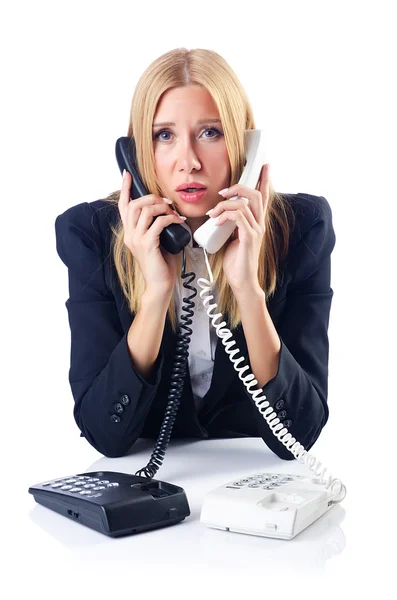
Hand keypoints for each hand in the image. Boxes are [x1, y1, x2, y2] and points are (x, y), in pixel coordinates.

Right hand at [118, 170, 185, 293]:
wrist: (159, 285)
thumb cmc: (161, 264)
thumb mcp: (157, 240)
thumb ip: (156, 226)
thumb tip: (167, 211)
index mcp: (130, 232)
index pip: (123, 206)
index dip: (125, 189)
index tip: (127, 174)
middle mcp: (129, 234)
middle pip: (134, 204)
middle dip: (151, 197)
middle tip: (166, 201)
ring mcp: (136, 240)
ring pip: (145, 211)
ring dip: (162, 207)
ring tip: (173, 212)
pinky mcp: (147, 245)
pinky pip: (158, 223)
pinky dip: (170, 218)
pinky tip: (178, 221)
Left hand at [207, 164, 269, 292]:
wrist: (242, 282)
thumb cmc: (236, 263)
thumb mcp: (232, 238)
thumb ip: (230, 225)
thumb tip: (219, 214)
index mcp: (256, 223)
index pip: (263, 198)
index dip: (264, 181)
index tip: (264, 166)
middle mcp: (259, 225)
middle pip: (256, 195)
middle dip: (239, 187)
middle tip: (223, 191)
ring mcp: (256, 231)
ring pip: (244, 204)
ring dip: (224, 205)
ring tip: (213, 212)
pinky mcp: (249, 238)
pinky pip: (239, 217)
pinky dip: (225, 215)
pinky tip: (216, 221)